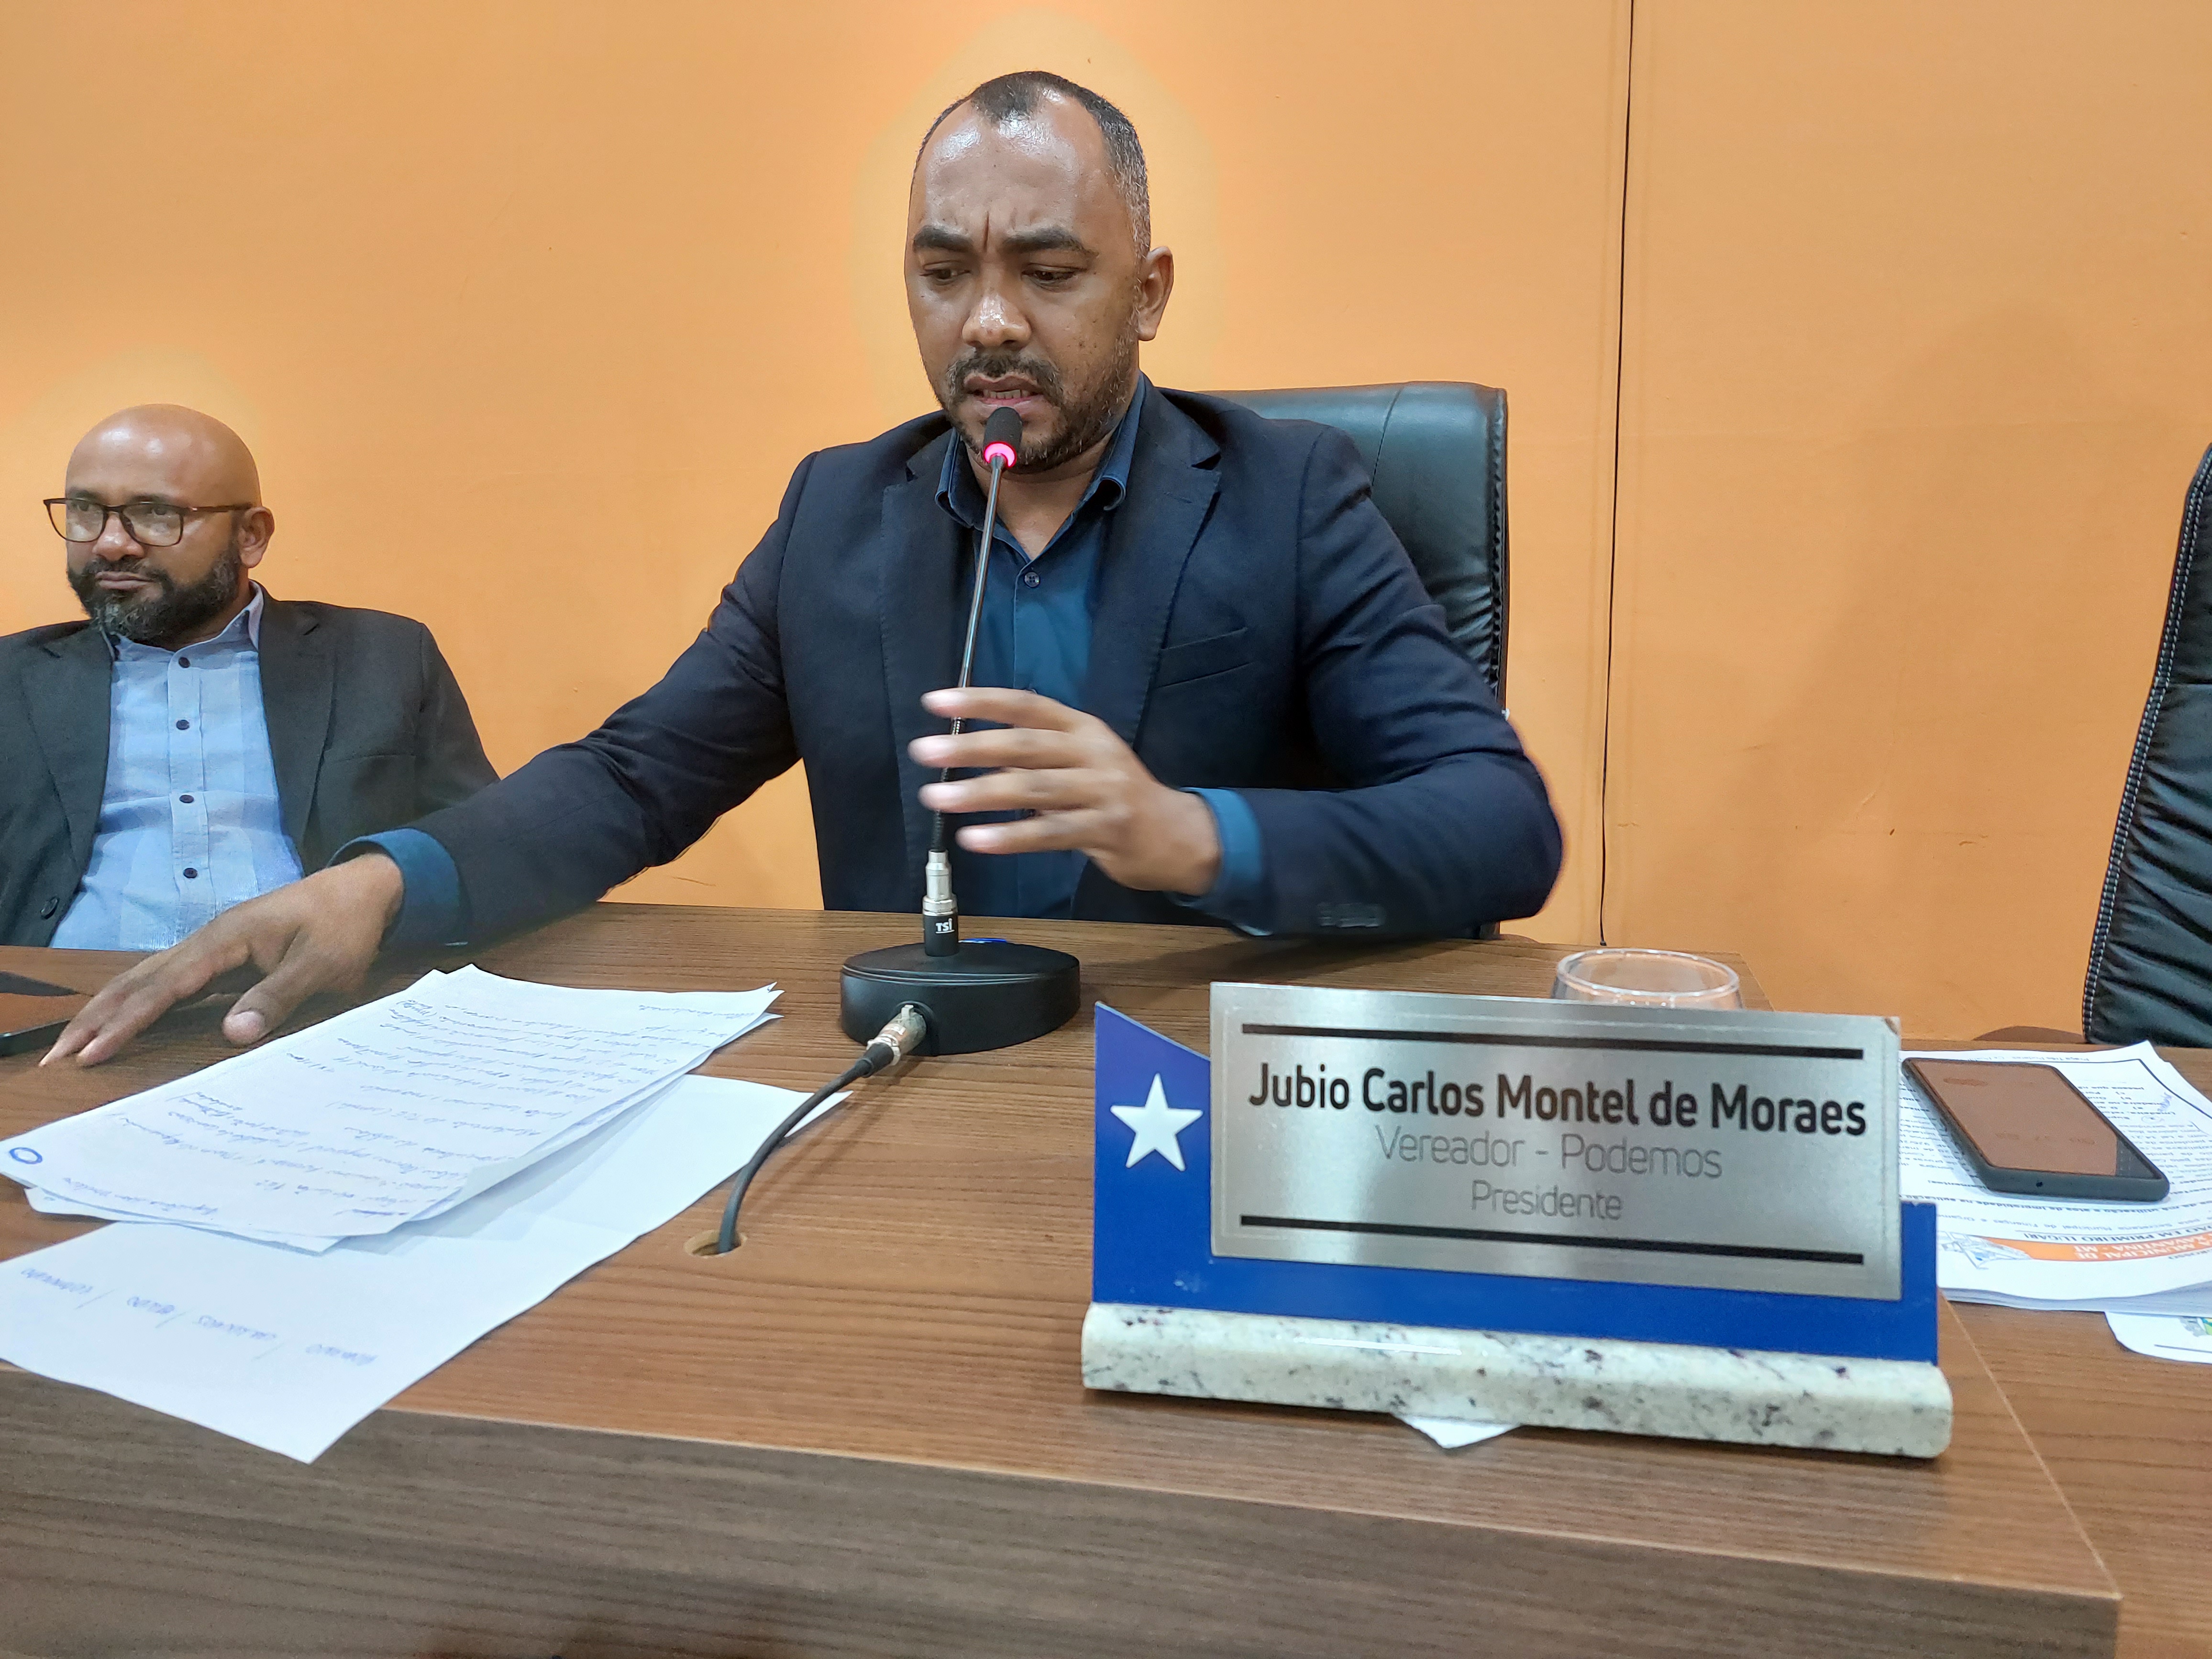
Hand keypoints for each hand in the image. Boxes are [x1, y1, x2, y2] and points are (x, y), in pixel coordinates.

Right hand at [43, 853, 405, 1066]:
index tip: (91, 1053)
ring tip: (73, 1046)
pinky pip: (168, 982)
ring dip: (108, 1010)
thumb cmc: (345, 925)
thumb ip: (279, 995)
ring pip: (146, 979)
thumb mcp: (323, 964)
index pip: (164, 986)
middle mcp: (208, 940)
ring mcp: (212, 947)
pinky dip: (138, 1003)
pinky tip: (120, 1024)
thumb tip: (234, 1033)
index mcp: (225, 939)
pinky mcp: (222, 956)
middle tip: (57, 1058)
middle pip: (139, 981)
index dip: (126, 1022)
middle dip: (95, 1018)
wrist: (363, 889)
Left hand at [909, 687, 1220, 896]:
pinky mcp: (1108, 830)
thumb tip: (970, 749)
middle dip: (970, 746)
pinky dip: (1010, 836)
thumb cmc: (1116, 796)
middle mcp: (1093, 752)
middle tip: (923, 751)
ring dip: (980, 792)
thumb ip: (1033, 755)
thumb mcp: (1080, 762)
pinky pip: (1051, 833)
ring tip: (936, 798)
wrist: (1178, 835)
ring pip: (1033, 788)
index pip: (1027, 705)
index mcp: (1083, 728)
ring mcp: (1103, 791)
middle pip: (1025, 744)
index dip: (981, 701)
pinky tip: (975, 839)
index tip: (934, 702)